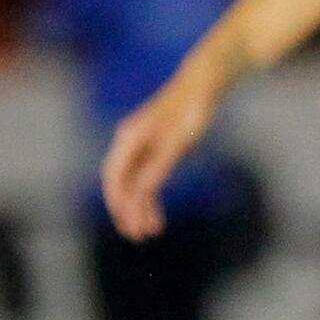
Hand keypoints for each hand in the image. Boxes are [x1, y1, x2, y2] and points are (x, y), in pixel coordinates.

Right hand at [100, 67, 225, 239]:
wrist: (203, 83)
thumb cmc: (192, 108)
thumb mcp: (180, 140)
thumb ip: (161, 164)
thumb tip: (145, 191)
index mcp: (130, 138)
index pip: (115, 177)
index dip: (119, 203)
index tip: (127, 225)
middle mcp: (130, 142)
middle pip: (122, 183)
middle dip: (128, 211)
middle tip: (138, 236)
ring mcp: (141, 145)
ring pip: (135, 182)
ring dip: (140, 206)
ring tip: (151, 231)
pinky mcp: (155, 147)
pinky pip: (147, 175)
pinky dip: (150, 194)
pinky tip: (156, 211)